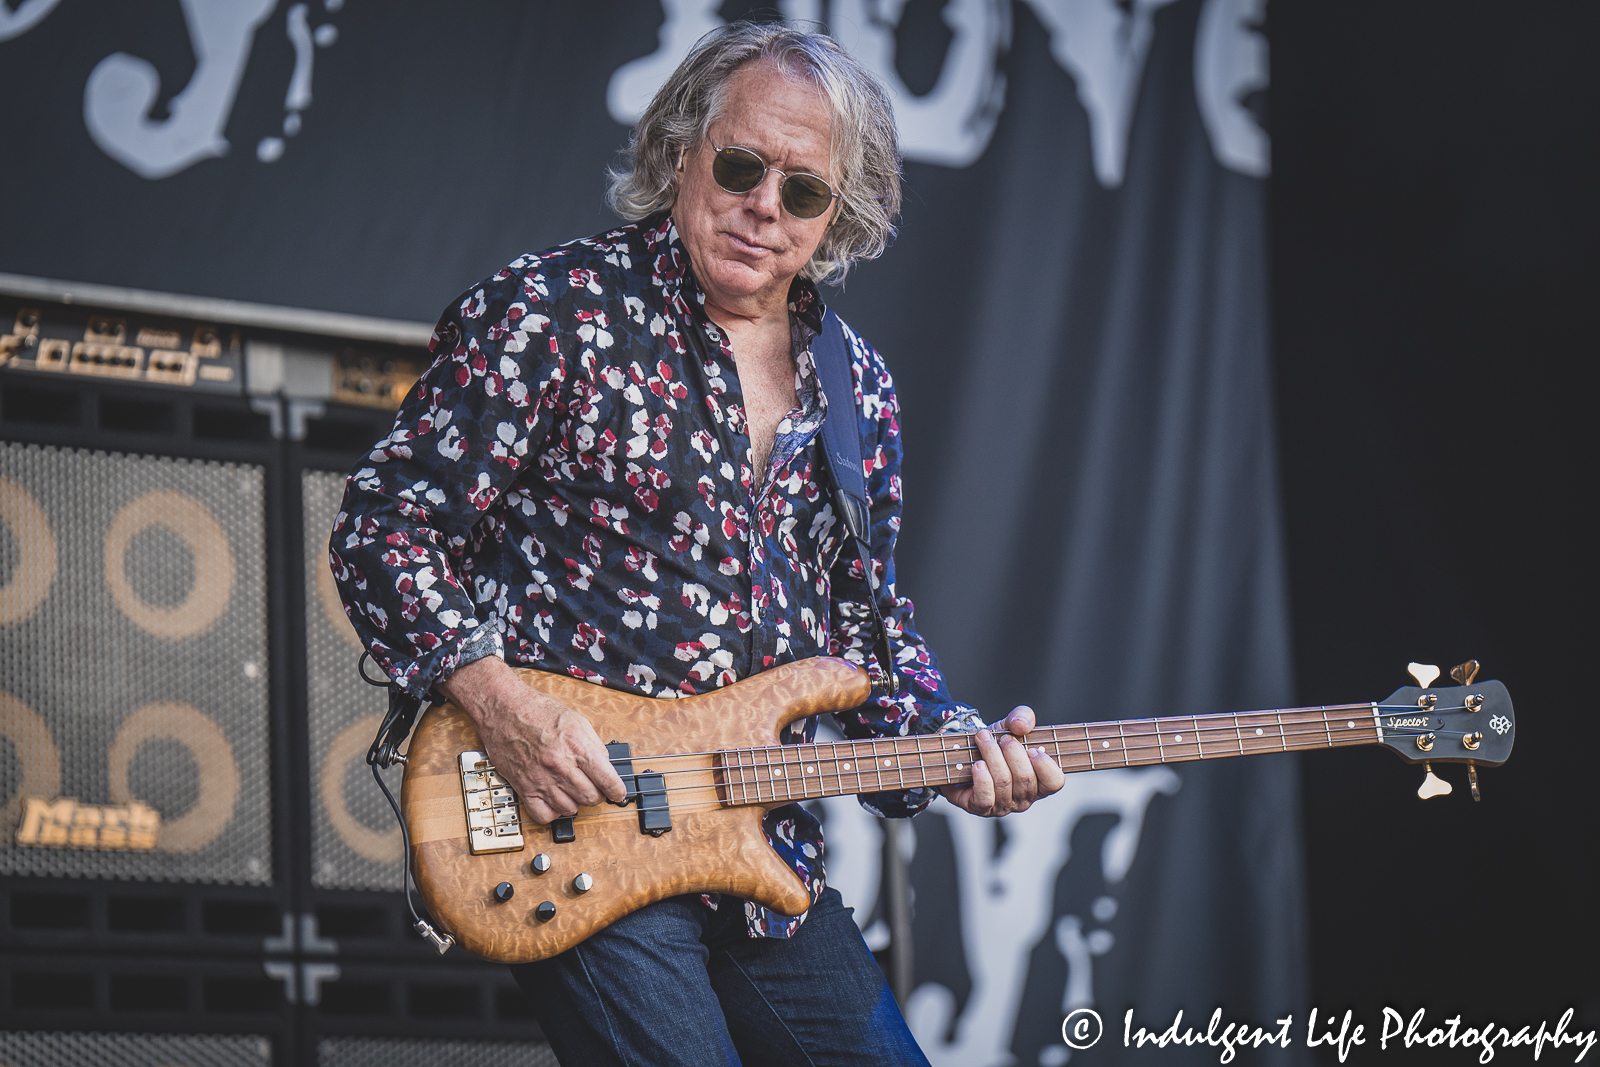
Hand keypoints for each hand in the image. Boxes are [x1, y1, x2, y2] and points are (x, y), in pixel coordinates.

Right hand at [436, 657, 626, 823]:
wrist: (505, 709)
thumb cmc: (538, 711)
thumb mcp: (577, 721)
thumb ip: (594, 746)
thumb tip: (605, 766)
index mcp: (577, 747)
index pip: (607, 781)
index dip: (617, 791)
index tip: (618, 793)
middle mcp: (560, 766)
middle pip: (591, 798)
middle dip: (597, 795)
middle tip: (594, 788)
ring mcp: (541, 779)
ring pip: (570, 809)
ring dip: (576, 802)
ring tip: (573, 791)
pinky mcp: (524, 788)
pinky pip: (544, 815)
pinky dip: (553, 812)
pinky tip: (554, 800)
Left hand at [940, 705, 1064, 816]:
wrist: (966, 754)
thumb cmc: (995, 743)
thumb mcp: (1011, 725)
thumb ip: (1023, 717)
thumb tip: (1021, 725)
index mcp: (1039, 782)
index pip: (1055, 782)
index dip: (1044, 764)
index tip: (1031, 748)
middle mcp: (1024, 798)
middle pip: (1025, 777)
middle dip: (1012, 751)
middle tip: (1002, 738)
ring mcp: (1003, 805)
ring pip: (1003, 782)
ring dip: (992, 755)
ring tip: (984, 740)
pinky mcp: (980, 807)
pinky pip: (985, 797)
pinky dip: (981, 777)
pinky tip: (978, 764)